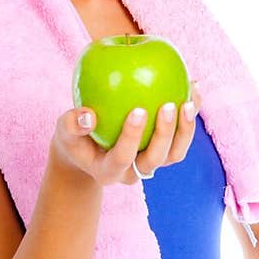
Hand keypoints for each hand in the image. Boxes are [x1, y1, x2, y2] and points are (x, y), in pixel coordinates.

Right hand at [52, 81, 201, 187]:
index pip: (123, 157)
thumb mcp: (64, 130)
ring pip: (174, 154)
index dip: (132, 137)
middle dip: (164, 134)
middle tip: (168, 104)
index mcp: (108, 170)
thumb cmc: (74, 136)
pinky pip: (181, 137)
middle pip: (154, 159)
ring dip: (185, 130)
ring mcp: (150, 163)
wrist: (88, 149)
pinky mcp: (163, 152)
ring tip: (188, 100)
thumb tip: (88, 116)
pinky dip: (190, 114)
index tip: (138, 110)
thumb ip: (71, 124)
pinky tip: (193, 86)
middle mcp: (132, 172)